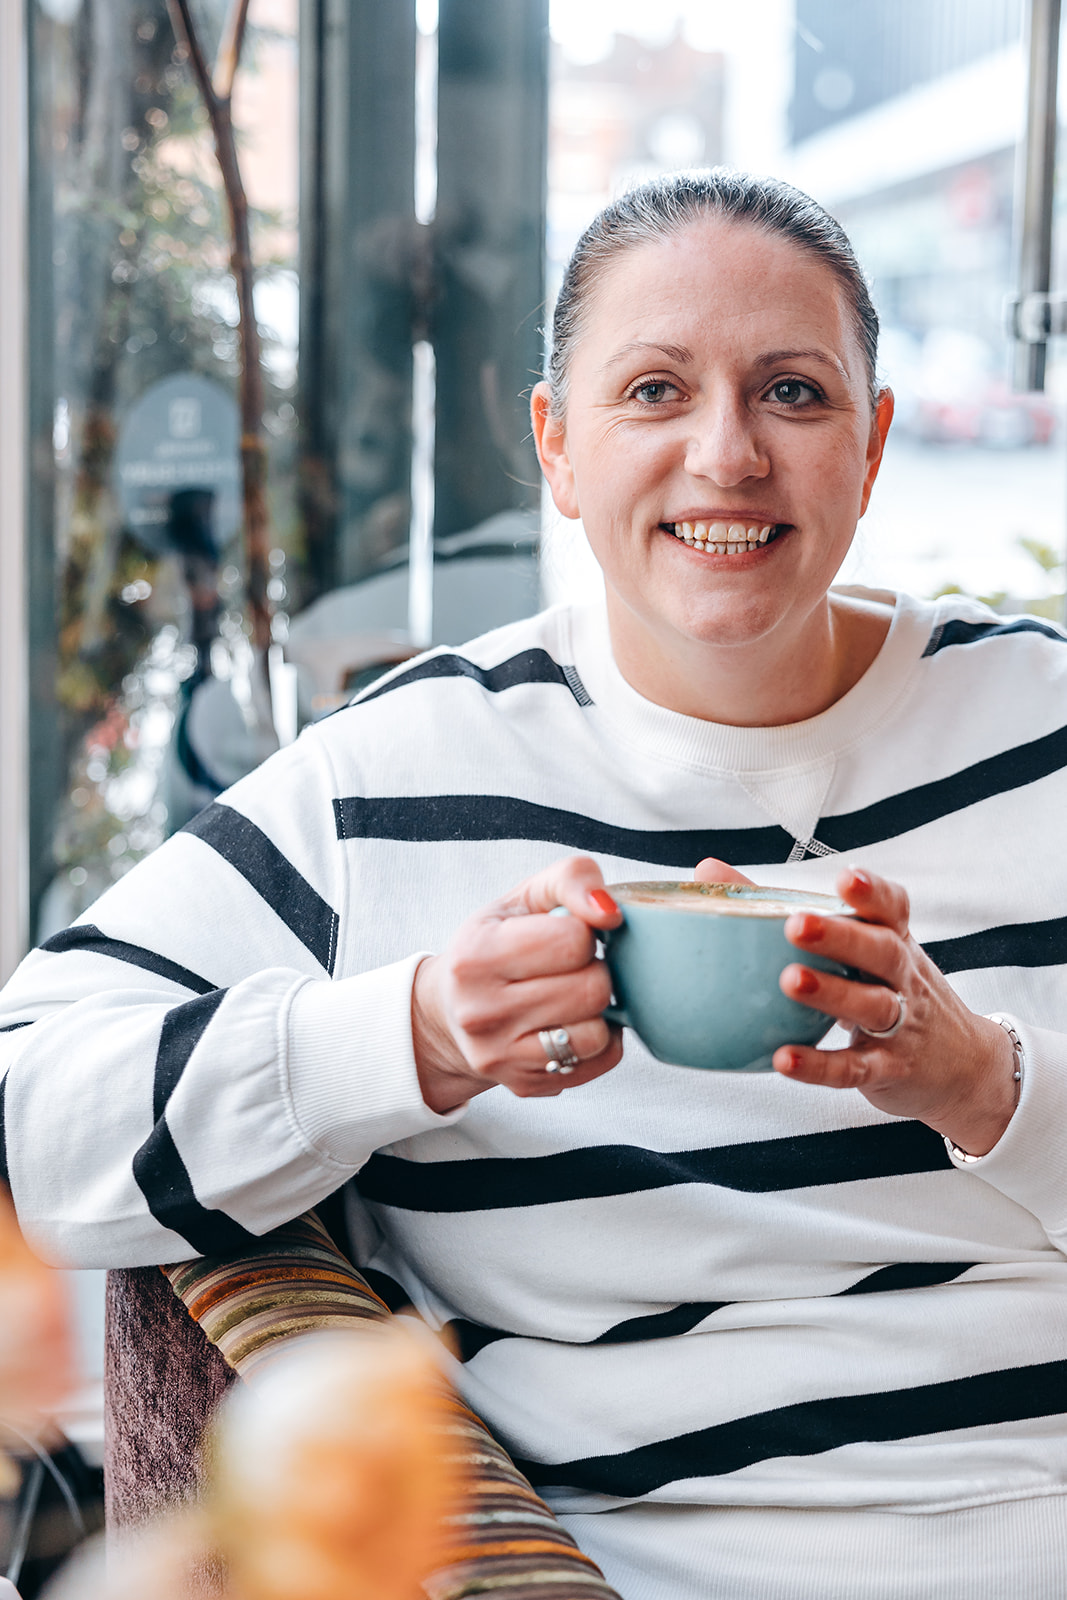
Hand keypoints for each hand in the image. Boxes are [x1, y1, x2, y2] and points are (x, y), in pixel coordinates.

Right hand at [412, 857, 623, 1112]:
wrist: (451, 1010)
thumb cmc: (497, 942)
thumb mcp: (524, 897)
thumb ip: (572, 879)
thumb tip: (610, 911)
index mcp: (476, 956)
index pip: (573, 940)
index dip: (584, 932)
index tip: (567, 934)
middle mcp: (481, 1013)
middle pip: (592, 989)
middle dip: (596, 970)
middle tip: (575, 967)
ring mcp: (500, 1057)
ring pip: (597, 1033)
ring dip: (600, 1010)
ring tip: (575, 994)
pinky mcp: (523, 1085)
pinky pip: (600, 1062)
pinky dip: (601, 1040)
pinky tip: (575, 1022)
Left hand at [776, 865, 1017, 1155]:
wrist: (964, 1067)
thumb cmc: (893, 991)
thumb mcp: (862, 950)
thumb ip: (790, 910)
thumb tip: (708, 872)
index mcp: (894, 940)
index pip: (891, 909)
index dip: (872, 892)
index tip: (846, 878)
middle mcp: (902, 978)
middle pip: (881, 951)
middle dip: (841, 937)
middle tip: (797, 924)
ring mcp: (900, 1026)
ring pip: (872, 1006)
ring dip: (832, 994)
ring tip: (790, 981)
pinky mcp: (888, 1070)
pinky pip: (854, 1068)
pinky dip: (820, 1065)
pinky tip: (784, 1059)